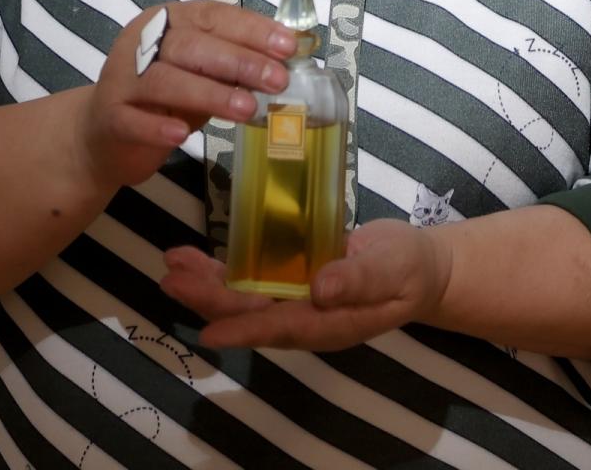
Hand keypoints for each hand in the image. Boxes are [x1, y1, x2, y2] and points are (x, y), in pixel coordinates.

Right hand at [74, 1, 295, 193]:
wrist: (102, 133)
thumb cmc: (162, 98)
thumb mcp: (200, 73)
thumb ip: (232, 65)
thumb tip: (285, 63)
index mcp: (166, 22)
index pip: (212, 17)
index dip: (251, 30)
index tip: (288, 46)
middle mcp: (141, 44)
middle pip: (191, 46)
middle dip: (239, 61)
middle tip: (277, 80)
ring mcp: (121, 80)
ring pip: (165, 81)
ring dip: (210, 94)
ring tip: (247, 108)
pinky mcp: (110, 117)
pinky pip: (134, 120)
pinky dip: (158, 126)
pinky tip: (183, 134)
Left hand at [159, 220, 452, 351]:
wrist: (419, 268)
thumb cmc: (409, 269)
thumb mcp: (393, 268)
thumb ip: (360, 279)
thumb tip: (320, 288)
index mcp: (330, 322)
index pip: (282, 328)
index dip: (244, 330)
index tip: (209, 332)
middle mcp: (305, 317)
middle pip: (251, 314)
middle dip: (210, 300)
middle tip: (171, 281)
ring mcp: (296, 300)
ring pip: (244, 298)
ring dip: (207, 285)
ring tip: (171, 266)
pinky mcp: (291, 280)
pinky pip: (252, 279)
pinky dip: (223, 270)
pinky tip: (196, 259)